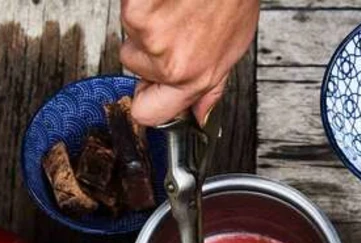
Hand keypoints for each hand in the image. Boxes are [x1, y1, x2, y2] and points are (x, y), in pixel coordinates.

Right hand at [121, 0, 259, 125]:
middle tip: (173, 21)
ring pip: (129, 32)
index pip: (149, 112)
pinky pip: (128, 9)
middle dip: (146, 45)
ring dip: (146, 16)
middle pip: (133, 65)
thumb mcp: (233, 48)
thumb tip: (199, 114)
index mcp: (195, 79)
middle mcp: (171, 64)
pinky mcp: (137, 13)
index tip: (146, 89)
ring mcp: (151, 37)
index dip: (144, 98)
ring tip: (174, 3)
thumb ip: (211, 86)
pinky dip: (141, 0)